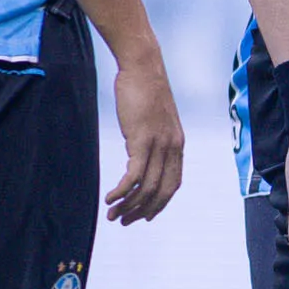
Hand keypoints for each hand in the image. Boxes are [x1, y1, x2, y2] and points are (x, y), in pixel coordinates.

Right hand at [106, 51, 184, 224]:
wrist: (143, 66)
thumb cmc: (144, 89)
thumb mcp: (154, 119)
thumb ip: (152, 138)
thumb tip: (138, 153)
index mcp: (177, 144)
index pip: (173, 184)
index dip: (160, 204)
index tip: (145, 215)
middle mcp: (172, 147)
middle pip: (161, 192)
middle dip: (142, 211)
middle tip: (124, 221)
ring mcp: (159, 144)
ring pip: (147, 187)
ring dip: (128, 205)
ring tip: (112, 214)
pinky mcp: (142, 140)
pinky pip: (133, 175)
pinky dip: (122, 191)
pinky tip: (110, 198)